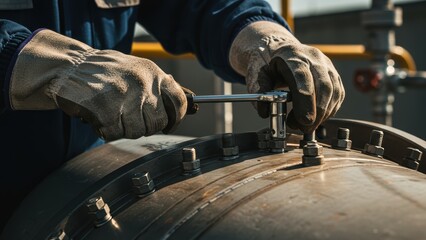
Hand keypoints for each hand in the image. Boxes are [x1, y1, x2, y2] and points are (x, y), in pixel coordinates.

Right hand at [9, 30, 186, 139]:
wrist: (68, 66)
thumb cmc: (104, 72)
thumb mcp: (137, 71)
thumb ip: (158, 89)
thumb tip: (188, 109)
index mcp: (152, 73)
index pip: (178, 101)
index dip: (177, 117)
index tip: (170, 124)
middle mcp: (142, 83)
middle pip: (157, 123)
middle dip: (144, 125)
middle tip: (128, 117)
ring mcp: (124, 97)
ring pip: (137, 132)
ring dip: (123, 128)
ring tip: (112, 113)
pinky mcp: (106, 110)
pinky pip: (114, 134)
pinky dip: (106, 130)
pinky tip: (99, 116)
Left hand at [229, 21, 344, 132]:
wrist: (279, 50)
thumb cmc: (268, 64)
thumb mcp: (257, 74)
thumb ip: (259, 92)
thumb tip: (265, 112)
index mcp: (292, 55)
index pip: (303, 78)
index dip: (306, 101)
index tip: (303, 120)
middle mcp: (313, 57)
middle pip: (323, 86)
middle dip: (316, 112)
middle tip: (303, 128)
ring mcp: (326, 64)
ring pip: (334, 91)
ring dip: (323, 114)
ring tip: (306, 125)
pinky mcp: (333, 73)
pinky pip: (338, 94)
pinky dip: (329, 110)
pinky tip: (316, 117)